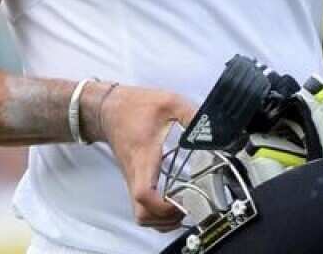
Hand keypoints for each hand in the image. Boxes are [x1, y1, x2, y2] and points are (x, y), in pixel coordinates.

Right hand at [87, 84, 196, 231]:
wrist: (107, 107)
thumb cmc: (134, 106)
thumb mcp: (169, 102)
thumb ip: (193, 115)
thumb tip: (215, 128)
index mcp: (143, 158)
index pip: (145, 194)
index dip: (163, 207)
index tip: (182, 202)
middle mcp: (135, 174)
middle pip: (142, 214)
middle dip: (165, 220)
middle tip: (186, 208)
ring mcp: (132, 179)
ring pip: (141, 215)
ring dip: (160, 220)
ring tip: (181, 209)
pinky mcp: (133, 179)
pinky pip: (141, 206)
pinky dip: (155, 213)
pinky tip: (170, 203)